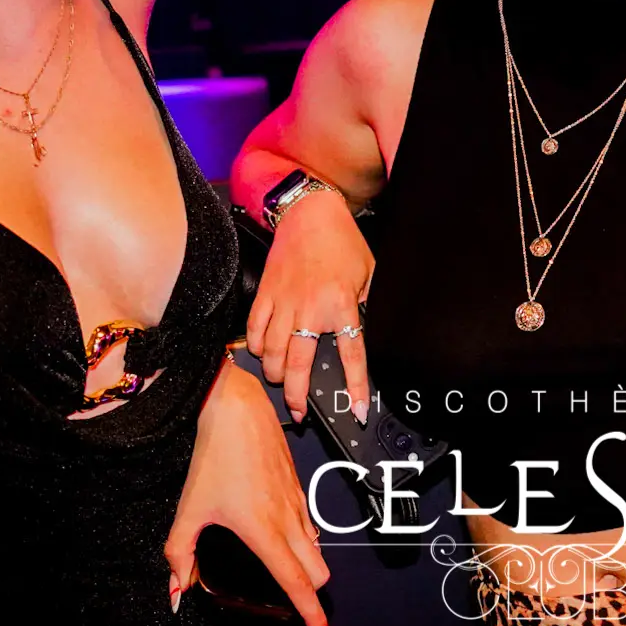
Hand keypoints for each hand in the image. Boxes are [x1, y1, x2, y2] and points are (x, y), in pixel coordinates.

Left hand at [165, 359, 335, 625]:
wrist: (235, 407)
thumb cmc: (213, 456)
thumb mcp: (189, 509)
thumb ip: (180, 556)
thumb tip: (176, 594)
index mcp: (265, 534)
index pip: (298, 588)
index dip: (315, 621)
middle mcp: (289, 522)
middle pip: (319, 575)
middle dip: (313, 598)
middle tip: (298, 612)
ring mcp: (297, 503)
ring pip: (318, 550)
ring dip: (310, 570)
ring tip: (289, 578)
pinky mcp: (297, 486)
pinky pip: (311, 526)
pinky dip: (305, 543)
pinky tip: (283, 539)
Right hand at [245, 194, 372, 424]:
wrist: (310, 214)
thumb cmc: (342, 243)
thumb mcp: (369, 273)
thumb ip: (368, 305)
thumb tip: (371, 331)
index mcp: (341, 303)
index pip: (352, 355)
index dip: (356, 387)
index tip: (359, 411)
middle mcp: (310, 308)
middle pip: (299, 364)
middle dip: (298, 395)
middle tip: (300, 411)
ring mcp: (284, 303)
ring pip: (271, 352)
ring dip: (275, 374)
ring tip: (281, 384)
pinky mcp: (265, 294)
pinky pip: (254, 330)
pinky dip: (255, 347)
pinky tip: (262, 354)